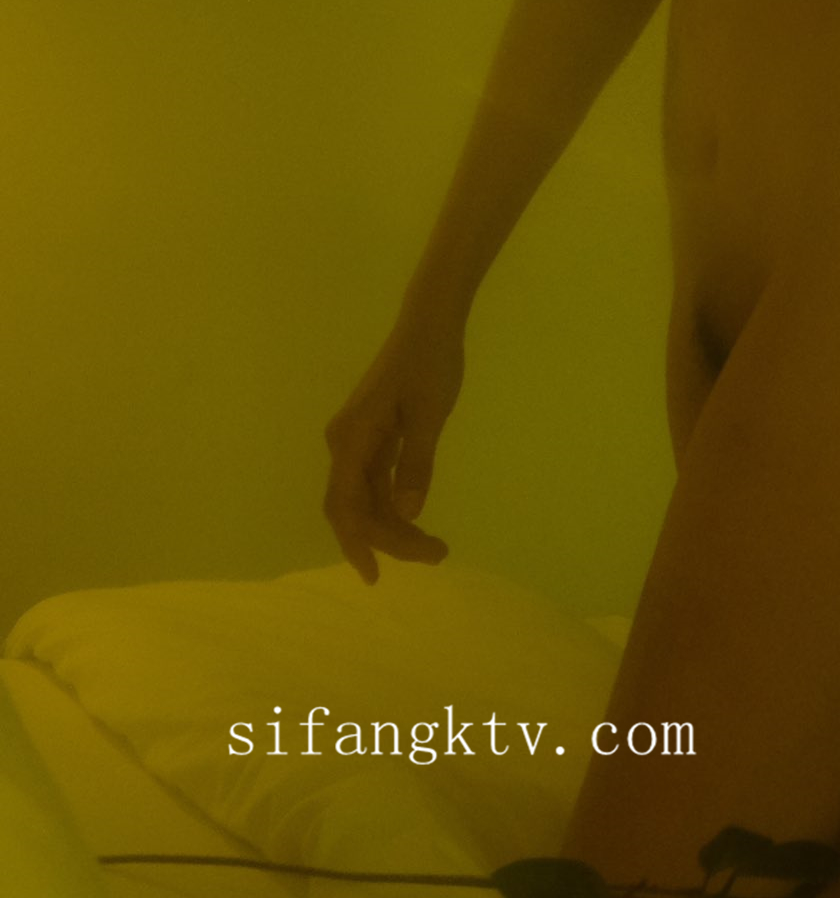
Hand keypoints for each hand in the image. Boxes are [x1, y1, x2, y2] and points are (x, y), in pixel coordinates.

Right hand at [321, 310, 464, 583]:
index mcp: (352, 438)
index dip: (357, 543)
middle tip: (434, 555)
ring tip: (435, 546)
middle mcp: (345, 442)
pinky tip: (416, 519)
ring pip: (366, 497)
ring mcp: (358, 439)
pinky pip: (376, 481)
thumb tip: (406, 514)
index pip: (346, 505)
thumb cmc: (432, 361)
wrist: (431, 322)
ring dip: (394, 524)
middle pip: (353, 507)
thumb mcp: (430, 413)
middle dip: (386, 539)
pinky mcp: (374, 435)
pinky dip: (394, 503)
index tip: (376, 575)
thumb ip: (416, 463)